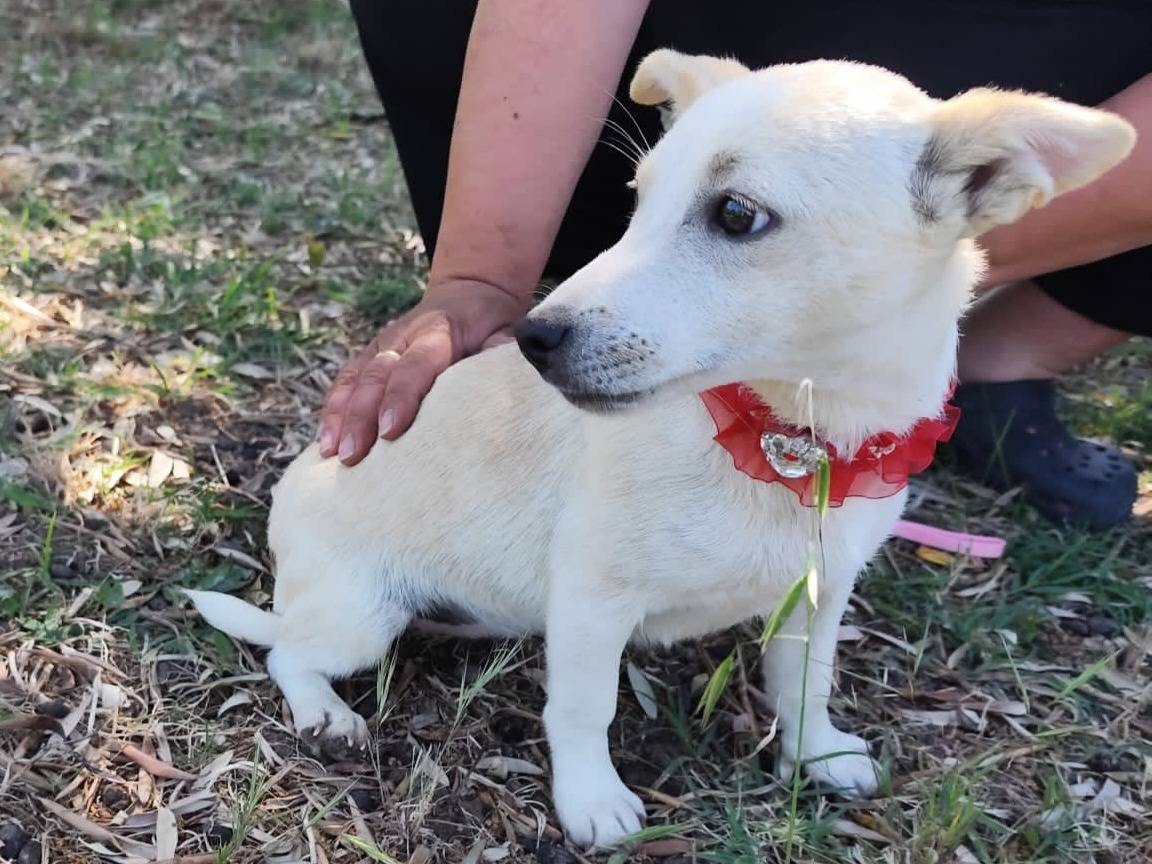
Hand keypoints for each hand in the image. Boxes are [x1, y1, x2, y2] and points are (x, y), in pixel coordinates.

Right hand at [318, 279, 526, 464]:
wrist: (469, 293)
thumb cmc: (492, 323)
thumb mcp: (505, 331)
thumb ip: (502, 352)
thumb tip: (503, 373)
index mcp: (437, 331)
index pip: (415, 365)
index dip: (401, 397)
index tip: (391, 431)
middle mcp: (401, 336)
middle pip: (376, 376)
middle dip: (361, 417)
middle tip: (353, 455)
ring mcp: (380, 345)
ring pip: (353, 379)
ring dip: (340, 417)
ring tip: (330, 455)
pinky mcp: (368, 357)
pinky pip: (344, 384)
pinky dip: (332, 412)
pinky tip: (325, 444)